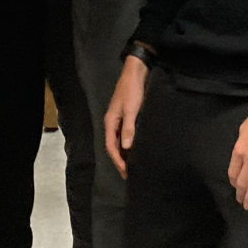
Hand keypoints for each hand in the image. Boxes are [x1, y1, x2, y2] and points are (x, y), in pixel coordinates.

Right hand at [105, 55, 149, 177]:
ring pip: (120, 141)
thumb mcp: (131, 109)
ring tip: (133, 166)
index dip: (118, 161)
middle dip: (120, 160)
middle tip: (129, 174)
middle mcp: (112, 123)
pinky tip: (137, 150)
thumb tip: (127, 148)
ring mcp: (119, 120)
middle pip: (114, 146)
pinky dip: (130, 145)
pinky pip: (126, 135)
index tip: (126, 172)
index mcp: (110, 122)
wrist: (136, 72)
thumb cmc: (132, 91)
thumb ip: (128, 128)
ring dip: (125, 154)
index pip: (111, 147)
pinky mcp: (127, 116)